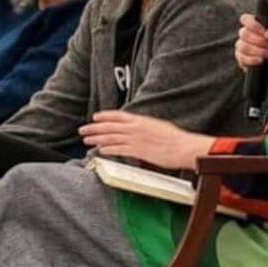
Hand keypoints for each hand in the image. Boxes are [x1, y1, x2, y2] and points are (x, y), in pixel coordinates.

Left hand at [79, 110, 213, 172]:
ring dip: (97, 139)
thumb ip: (146, 127)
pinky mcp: (138, 150)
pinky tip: (100, 151)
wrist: (184, 147)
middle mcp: (137, 128)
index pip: (119, 115)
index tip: (95, 117)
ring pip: (111, 137)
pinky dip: (108, 149)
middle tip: (83, 130)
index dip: (105, 115)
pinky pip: (119, 149)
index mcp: (142, 120)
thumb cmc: (176, 140)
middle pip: (110, 126)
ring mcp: (136, 139)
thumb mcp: (159, 127)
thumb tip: (139, 129)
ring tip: (87, 140)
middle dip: (94, 128)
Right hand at [236, 12, 267, 71]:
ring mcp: (242, 47)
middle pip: (243, 33)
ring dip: (258, 51)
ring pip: (242, 46)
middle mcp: (247, 35)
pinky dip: (253, 60)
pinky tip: (261, 61)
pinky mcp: (241, 59)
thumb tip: (266, 34)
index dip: (253, 25)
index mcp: (256, 25)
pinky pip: (241, 58)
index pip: (245, 19)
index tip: (265, 33)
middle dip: (259, 41)